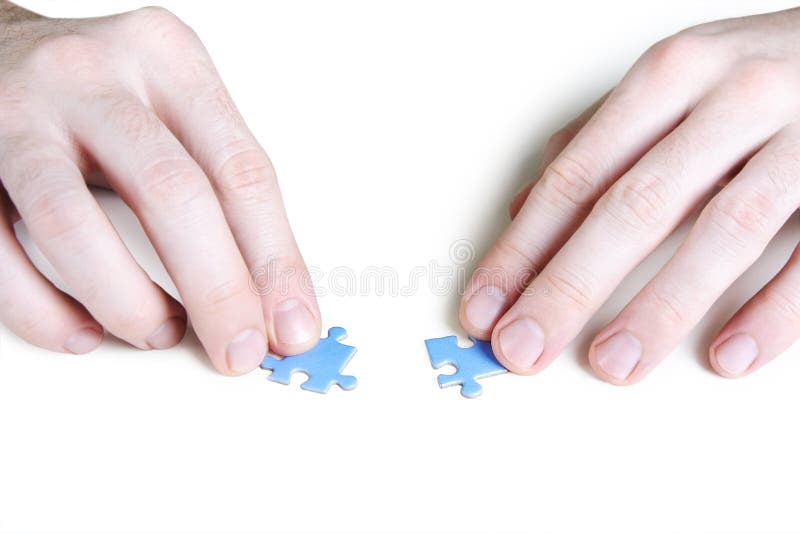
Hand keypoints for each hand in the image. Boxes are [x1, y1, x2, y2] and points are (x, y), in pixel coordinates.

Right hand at [0, 3, 320, 373]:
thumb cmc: (102, 97)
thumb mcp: (174, 113)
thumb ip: (220, 192)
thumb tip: (270, 302)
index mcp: (167, 59)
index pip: (240, 170)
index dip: (274, 259)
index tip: (293, 326)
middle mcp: (91, 75)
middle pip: (172, 193)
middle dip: (217, 290)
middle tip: (239, 351)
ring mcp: (17, 112)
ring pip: (73, 223)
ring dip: (127, 300)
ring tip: (159, 333)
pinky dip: (43, 310)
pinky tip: (84, 332)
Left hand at [460, 8, 799, 383]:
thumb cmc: (750, 72)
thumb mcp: (667, 86)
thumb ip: (594, 143)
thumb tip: (520, 209)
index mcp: (670, 77)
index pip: (576, 177)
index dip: (523, 248)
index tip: (486, 305)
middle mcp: (731, 100)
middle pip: (634, 206)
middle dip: (568, 286)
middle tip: (523, 347)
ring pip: (721, 231)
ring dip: (660, 307)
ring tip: (611, 363)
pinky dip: (772, 311)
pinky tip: (726, 353)